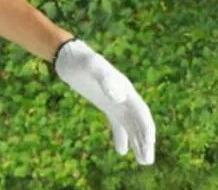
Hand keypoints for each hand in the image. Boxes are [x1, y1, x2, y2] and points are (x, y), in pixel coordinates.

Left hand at [54, 39, 155, 164]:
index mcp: (125, 89)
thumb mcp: (92, 67)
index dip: (146, 129)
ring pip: (130, 125)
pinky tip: (122, 151)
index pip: (141, 113)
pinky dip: (121, 137)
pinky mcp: (105, 104)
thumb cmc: (81, 60)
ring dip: (138, 142)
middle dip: (145, 142)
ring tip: (143, 162)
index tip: (149, 146)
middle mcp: (124, 97)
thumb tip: (119, 98)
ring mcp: (115, 101)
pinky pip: (117, 124)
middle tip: (147, 162)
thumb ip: (105, 80)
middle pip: (139, 122)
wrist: (68, 56)